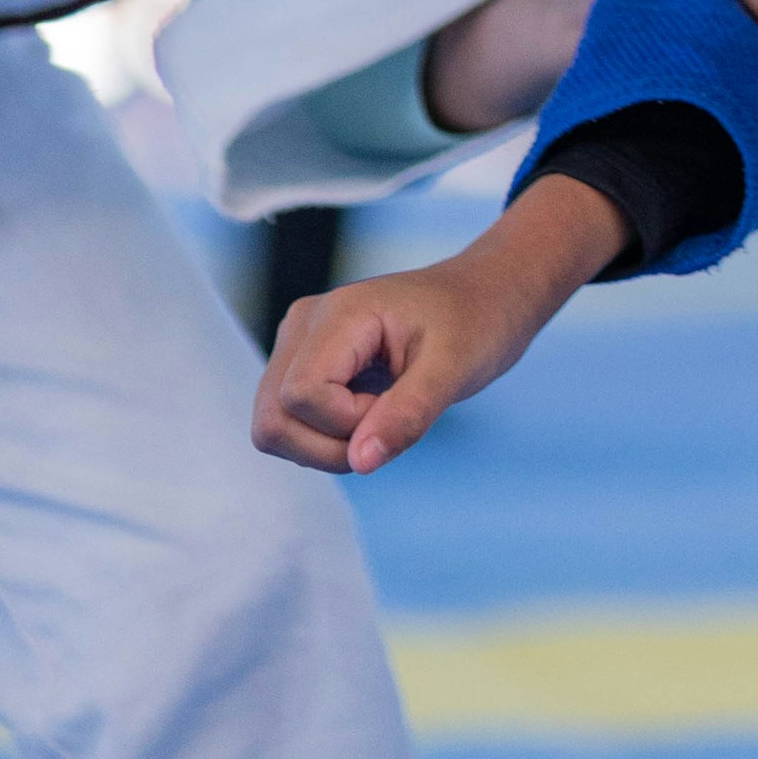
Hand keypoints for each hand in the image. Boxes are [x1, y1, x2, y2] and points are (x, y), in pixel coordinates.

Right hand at [251, 173, 624, 474]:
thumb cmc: (477, 322)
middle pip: (273, 419)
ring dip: (329, 445)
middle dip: (330, 445)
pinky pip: (290, 423)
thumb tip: (359, 462)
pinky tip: (371, 411)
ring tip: (383, 412)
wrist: (484, 295)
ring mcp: (298, 344)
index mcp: (337, 314)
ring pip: (273, 427)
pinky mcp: (304, 364)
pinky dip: (329, 437)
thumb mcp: (455, 369)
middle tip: (389, 419)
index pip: (301, 397)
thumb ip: (407, 415)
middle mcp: (303, 324)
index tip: (399, 403)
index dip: (348, 423)